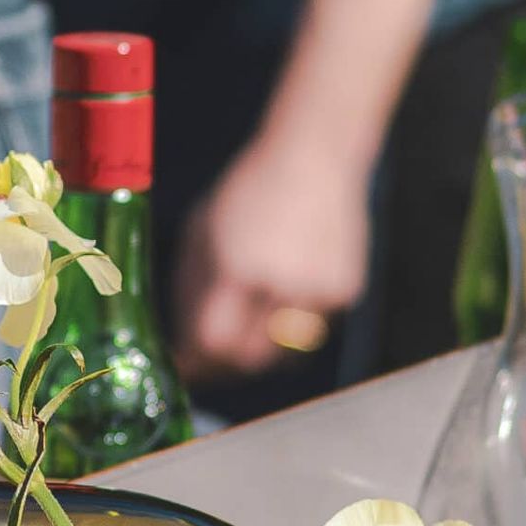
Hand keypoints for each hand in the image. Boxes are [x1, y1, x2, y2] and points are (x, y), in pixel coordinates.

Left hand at [175, 134, 370, 381]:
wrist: (314, 159)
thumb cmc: (250, 191)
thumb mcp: (203, 231)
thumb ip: (190, 290)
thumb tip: (180, 344)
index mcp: (239, 264)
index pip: (214, 340)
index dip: (196, 361)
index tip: (184, 365)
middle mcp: (283, 282)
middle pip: (249, 358)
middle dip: (225, 366)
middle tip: (210, 358)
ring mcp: (319, 290)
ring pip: (284, 354)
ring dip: (261, 348)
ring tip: (248, 320)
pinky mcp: (345, 293)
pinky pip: (312, 333)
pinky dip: (292, 324)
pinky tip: (286, 289)